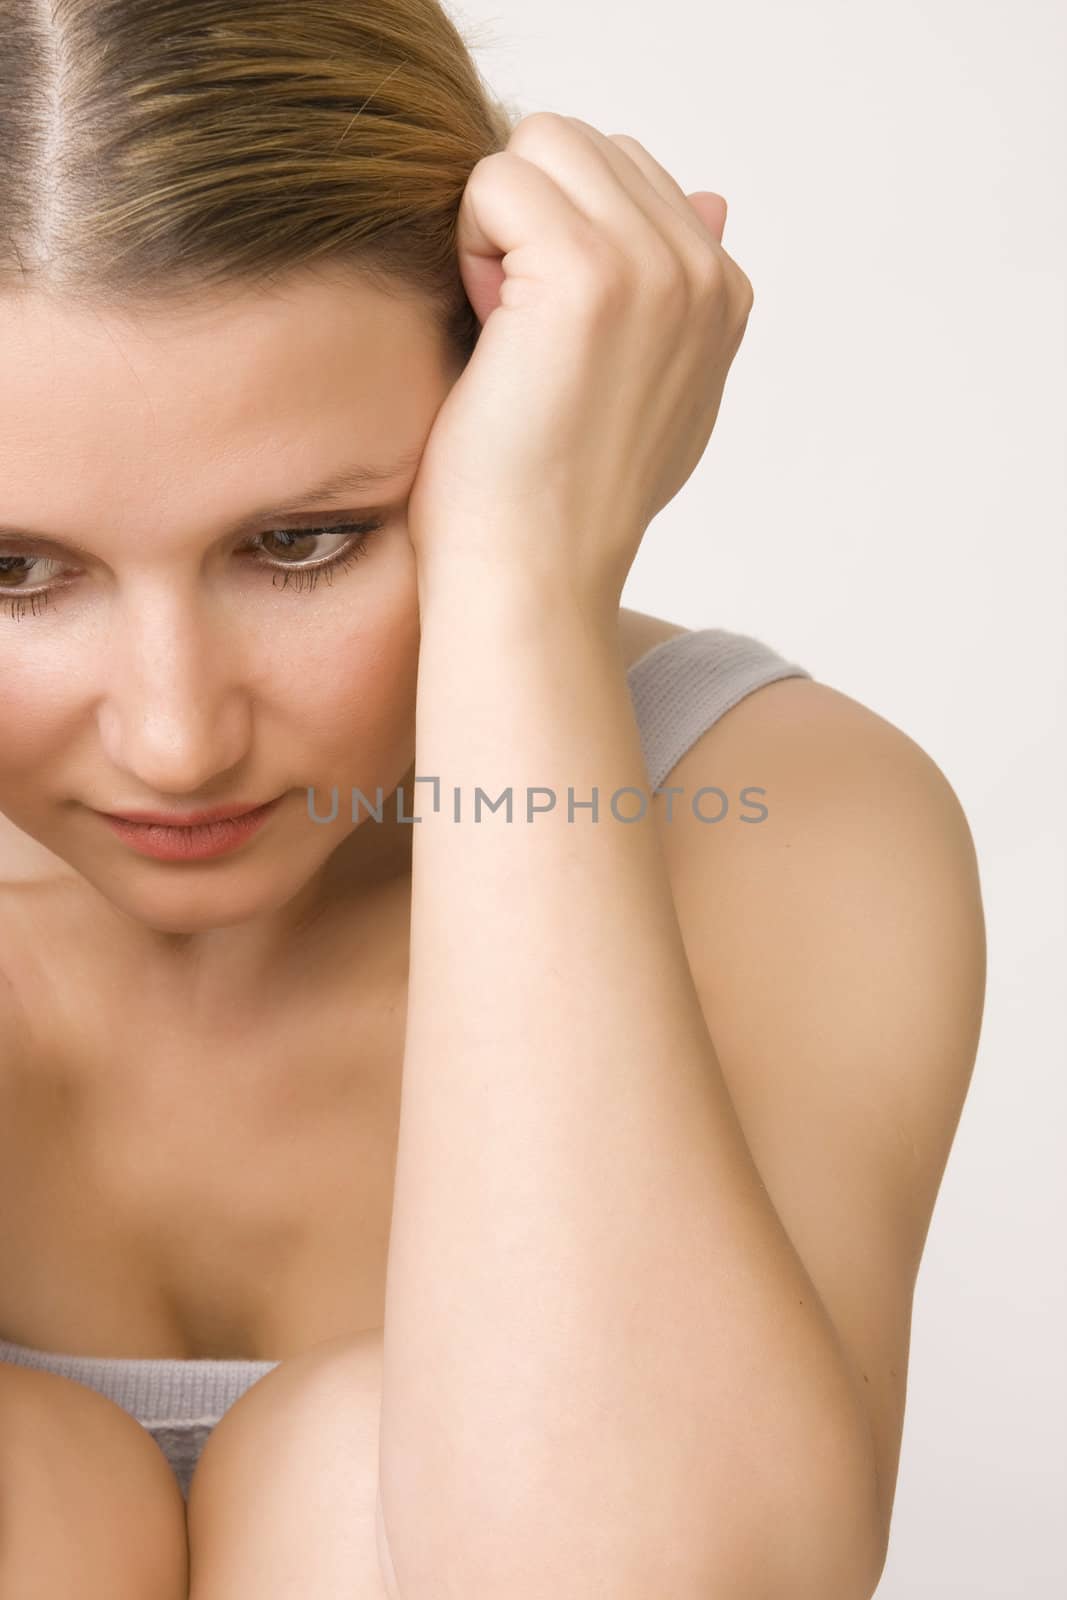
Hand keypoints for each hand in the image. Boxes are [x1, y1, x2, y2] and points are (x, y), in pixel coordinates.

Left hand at [405, 112, 753, 613]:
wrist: (533, 574)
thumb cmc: (559, 500)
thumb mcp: (648, 395)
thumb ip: (678, 300)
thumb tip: (713, 197)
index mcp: (722, 295)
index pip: (625, 173)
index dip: (555, 240)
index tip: (548, 341)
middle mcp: (704, 273)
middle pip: (581, 144)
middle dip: (526, 218)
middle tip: (515, 332)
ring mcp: (657, 268)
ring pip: (541, 147)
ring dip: (497, 226)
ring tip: (503, 328)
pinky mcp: (591, 275)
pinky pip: (497, 178)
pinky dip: (469, 244)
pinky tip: (487, 329)